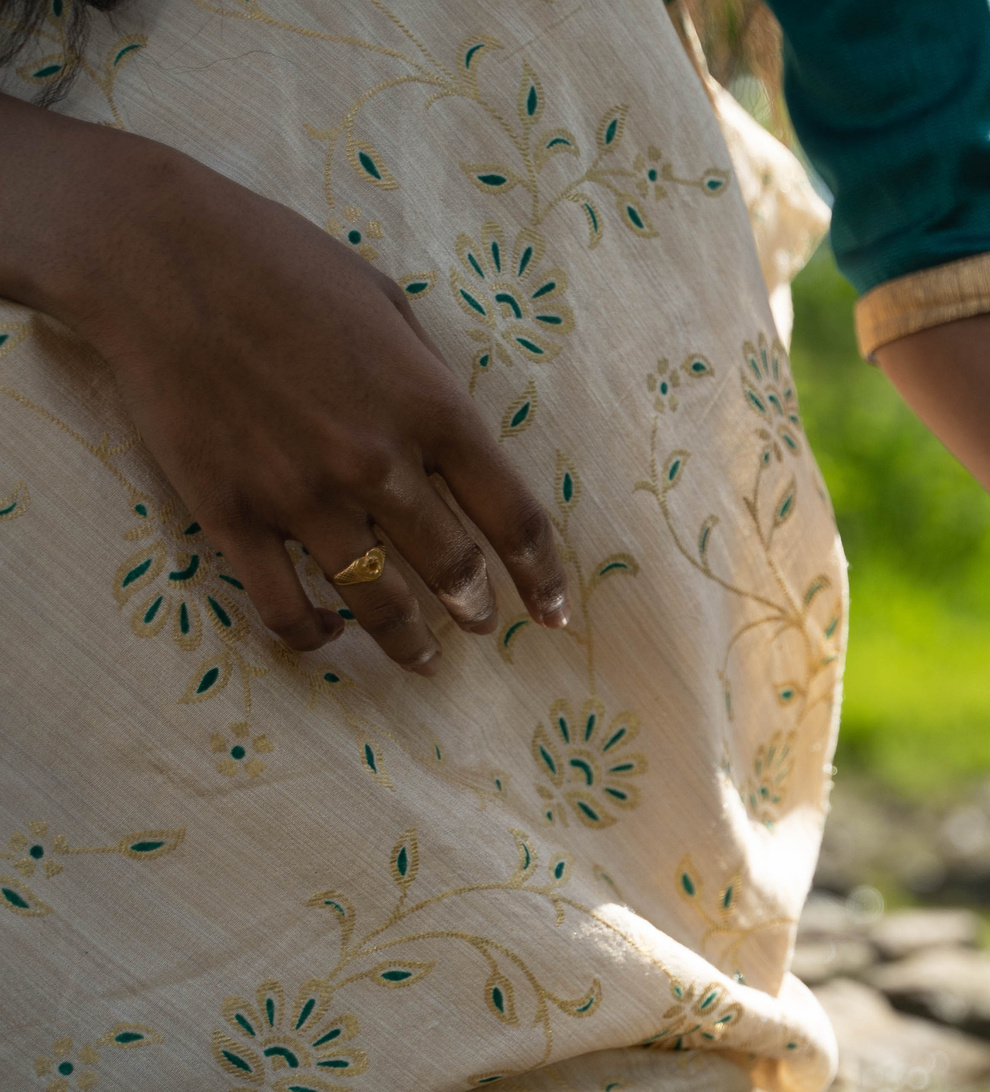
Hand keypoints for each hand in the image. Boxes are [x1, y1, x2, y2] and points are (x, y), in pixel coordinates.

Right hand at [0, 96, 566, 671]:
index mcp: (431, 408)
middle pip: (452, 569)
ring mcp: (301, 495)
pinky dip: (312, 634)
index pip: (514, 518)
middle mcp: (377, 462)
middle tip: (479, 624)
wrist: (156, 255)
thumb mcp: (388, 306)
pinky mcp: (230, 513)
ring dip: (407, 641)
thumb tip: (456, 444)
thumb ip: (430, 381)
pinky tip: (327, 632)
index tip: (553, 612)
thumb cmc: (281, 263)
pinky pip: (283, 605)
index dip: (543, 577)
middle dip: (474, 608)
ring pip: (376, 601)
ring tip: (421, 658)